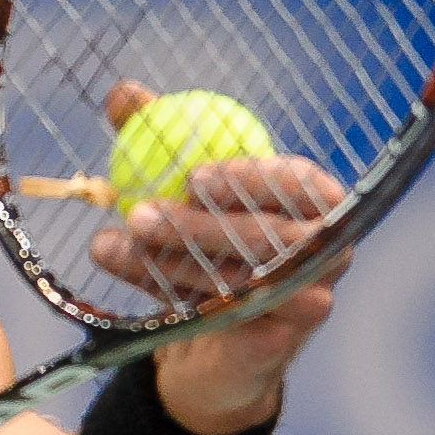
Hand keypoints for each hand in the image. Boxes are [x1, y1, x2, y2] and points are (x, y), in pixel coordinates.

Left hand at [86, 80, 348, 433]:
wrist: (209, 339)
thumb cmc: (204, 244)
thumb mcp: (179, 187)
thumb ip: (158, 136)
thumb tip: (123, 90)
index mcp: (317, 203)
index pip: (299, 183)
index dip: (250, 179)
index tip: (193, 176)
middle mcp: (326, 252)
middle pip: (269, 238)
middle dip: (198, 226)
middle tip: (139, 213)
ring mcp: (309, 301)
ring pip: (239, 279)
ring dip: (168, 260)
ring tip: (108, 243)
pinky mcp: (281, 344)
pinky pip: (224, 315)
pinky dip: (169, 294)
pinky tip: (127, 274)